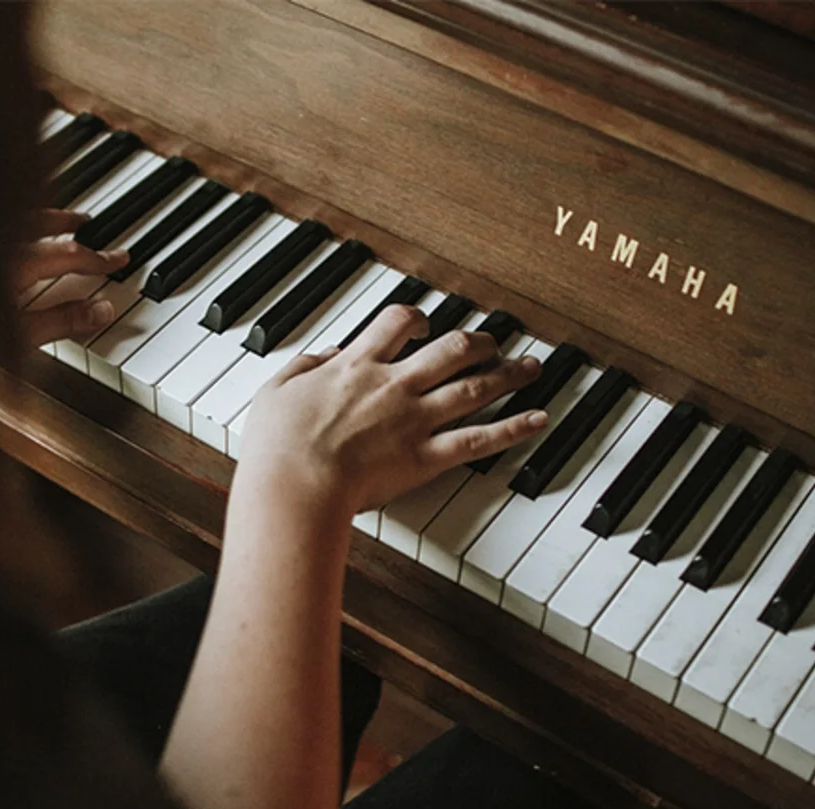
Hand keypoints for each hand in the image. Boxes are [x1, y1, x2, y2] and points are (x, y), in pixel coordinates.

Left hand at [13, 209, 129, 350]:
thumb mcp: (17, 336)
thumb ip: (61, 321)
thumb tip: (103, 310)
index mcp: (15, 264)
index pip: (68, 255)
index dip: (97, 258)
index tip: (119, 258)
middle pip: (38, 223)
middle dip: (66, 221)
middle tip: (85, 221)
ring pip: (10, 221)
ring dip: (35, 218)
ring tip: (49, 219)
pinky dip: (4, 226)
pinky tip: (1, 237)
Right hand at [237, 305, 547, 515]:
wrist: (294, 484)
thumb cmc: (277, 445)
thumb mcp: (276, 390)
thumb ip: (306, 367)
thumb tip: (326, 355)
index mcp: (357, 366)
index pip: (396, 323)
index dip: (415, 318)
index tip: (422, 325)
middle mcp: (393, 385)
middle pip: (450, 349)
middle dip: (476, 342)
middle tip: (491, 341)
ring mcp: (414, 420)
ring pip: (473, 387)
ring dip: (507, 374)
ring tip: (530, 367)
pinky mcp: (426, 457)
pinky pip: (479, 439)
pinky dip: (513, 428)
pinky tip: (538, 419)